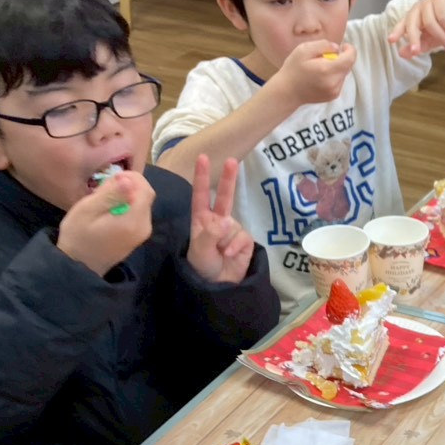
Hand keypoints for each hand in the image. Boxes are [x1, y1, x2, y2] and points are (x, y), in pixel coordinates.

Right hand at [57, 172, 154, 275]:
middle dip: (128, 185)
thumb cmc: (78, 237)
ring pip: (142, 203)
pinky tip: (109, 209)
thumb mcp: (87, 211)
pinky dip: (126, 205)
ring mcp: (143, 233)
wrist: (79, 267)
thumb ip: (109, 195)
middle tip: (105, 187)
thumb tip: (128, 180)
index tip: (111, 178)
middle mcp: (144, 227)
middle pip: (145, 195)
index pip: (145, 190)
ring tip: (104, 198)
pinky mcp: (138, 235)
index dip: (131, 178)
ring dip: (126, 194)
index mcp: (134, 221)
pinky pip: (137, 212)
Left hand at [186, 154, 255, 283]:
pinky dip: (235, 246)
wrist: (218, 286)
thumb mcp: (199, 251)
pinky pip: (242, 238)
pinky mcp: (245, 241)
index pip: (201, 195)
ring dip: (225, 240)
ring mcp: (232, 230)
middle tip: (231, 160)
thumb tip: (227, 220)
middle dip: (229, 179)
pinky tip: (229, 256)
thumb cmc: (202, 267)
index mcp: (201, 220)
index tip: (203, 158)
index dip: (202, 177)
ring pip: (233, 225)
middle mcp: (217, 221)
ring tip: (219, 254)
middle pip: (225, 197)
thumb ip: (210, 234)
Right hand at [268, 40, 355, 106]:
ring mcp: (334, 91)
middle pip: (348, 66)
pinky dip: (334, 76)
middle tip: (324, 56)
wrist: (287, 92)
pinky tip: (321, 76)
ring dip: (337, 67)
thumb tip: (337, 48)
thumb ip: (323, 45)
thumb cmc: (293, 69)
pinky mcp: (333, 96)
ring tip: (320, 67)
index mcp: (327, 70)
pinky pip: (340, 81)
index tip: (342, 46)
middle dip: (341, 58)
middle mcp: (334, 83)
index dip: (349, 50)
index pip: (350, 58)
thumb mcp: (303, 49)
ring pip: (344, 73)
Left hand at [388, 0, 444, 58]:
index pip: (403, 25)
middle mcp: (419, 9)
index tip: (391, 41)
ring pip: (430, 23)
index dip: (396, 32)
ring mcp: (429, 2)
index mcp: (413, 18)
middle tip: (417, 52)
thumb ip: (418, 47)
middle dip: (414, 39)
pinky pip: (443, 17)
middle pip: (412, 25)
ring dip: (442, 37)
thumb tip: (402, 54)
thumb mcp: (432, 41)